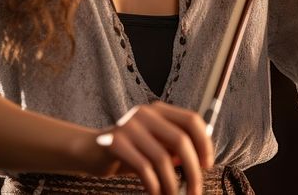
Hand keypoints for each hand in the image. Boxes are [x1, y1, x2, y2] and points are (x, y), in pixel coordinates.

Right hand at [88, 101, 213, 194]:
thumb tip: (199, 162)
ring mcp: (129, 126)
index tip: (207, 165)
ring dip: (172, 184)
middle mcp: (146, 114)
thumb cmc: (129, 151)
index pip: (191, 120)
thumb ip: (174, 149)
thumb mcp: (155, 147)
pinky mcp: (115, 142)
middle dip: (192, 170)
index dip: (204, 143)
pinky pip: (143, 168)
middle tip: (195, 191)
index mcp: (159, 111)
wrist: (91, 151)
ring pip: (162, 158)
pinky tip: (156, 193)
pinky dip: (154, 185)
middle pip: (181, 140)